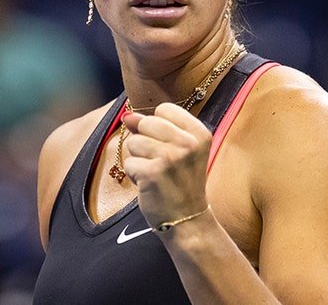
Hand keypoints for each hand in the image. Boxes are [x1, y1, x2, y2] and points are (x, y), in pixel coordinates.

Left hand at [121, 103, 211, 228]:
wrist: (187, 218)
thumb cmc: (182, 181)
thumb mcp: (179, 150)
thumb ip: (155, 128)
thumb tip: (128, 116)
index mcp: (200, 133)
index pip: (165, 109)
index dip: (158, 125)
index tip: (169, 144)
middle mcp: (188, 143)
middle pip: (147, 122)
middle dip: (145, 141)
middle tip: (161, 162)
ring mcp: (171, 157)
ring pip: (134, 142)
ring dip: (139, 159)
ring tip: (155, 173)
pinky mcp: (153, 173)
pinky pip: (129, 162)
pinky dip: (134, 174)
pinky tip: (150, 184)